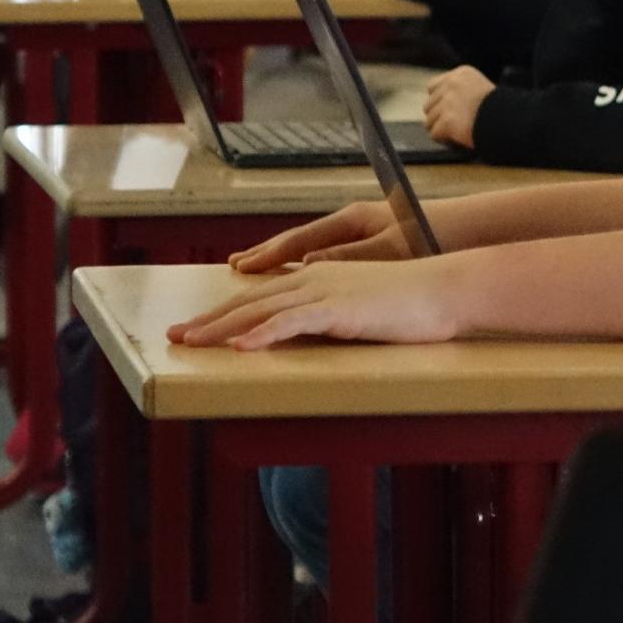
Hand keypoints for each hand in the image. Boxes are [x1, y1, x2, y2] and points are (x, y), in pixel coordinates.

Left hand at [167, 260, 465, 350]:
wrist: (446, 289)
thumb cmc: (413, 303)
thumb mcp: (364, 306)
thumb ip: (334, 315)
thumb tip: (313, 333)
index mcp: (318, 276)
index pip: (260, 296)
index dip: (225, 311)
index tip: (196, 325)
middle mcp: (314, 278)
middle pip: (249, 301)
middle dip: (209, 320)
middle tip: (176, 336)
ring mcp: (325, 292)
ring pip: (260, 310)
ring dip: (221, 327)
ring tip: (191, 342)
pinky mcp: (340, 309)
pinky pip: (292, 323)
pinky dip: (263, 334)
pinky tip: (241, 347)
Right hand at [230, 200, 420, 271]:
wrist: (471, 235)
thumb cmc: (435, 238)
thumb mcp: (390, 250)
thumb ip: (349, 257)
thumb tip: (308, 263)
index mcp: (353, 222)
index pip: (300, 241)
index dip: (269, 255)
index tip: (241, 266)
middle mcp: (353, 225)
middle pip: (299, 243)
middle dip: (266, 256)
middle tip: (236, 265)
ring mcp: (363, 236)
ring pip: (312, 251)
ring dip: (283, 262)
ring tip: (255, 271)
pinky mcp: (375, 248)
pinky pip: (330, 257)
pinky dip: (306, 266)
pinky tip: (298, 277)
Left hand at [423, 65, 495, 147]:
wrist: (508, 120)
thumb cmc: (499, 109)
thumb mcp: (481, 89)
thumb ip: (460, 92)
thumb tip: (440, 105)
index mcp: (461, 74)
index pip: (433, 87)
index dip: (440, 101)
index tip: (451, 111)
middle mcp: (452, 85)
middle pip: (429, 105)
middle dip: (439, 116)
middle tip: (455, 125)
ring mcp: (448, 102)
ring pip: (430, 121)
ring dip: (441, 129)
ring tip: (458, 132)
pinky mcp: (447, 120)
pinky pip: (435, 134)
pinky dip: (444, 139)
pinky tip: (457, 138)